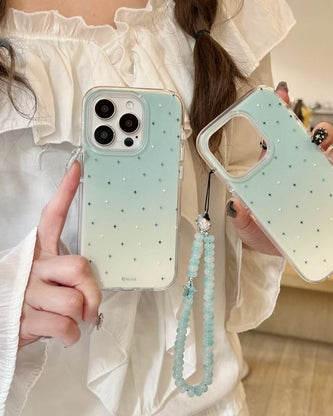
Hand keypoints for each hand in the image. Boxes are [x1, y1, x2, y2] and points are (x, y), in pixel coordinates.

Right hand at [19, 161, 101, 347]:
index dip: (66, 192)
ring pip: (74, 301)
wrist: (2, 323)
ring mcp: (27, 293)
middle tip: (89, 303)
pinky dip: (72, 334)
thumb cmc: (33, 298)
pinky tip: (65, 333)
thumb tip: (96, 296)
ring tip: (72, 319)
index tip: (78, 168)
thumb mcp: (49, 279)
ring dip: (81, 316)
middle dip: (91, 290)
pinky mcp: (24, 319)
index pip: (52, 217)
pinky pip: (65, 326)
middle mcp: (32, 267)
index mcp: (39, 252)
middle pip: (79, 268)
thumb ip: (72, 276)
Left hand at [225, 85, 332, 255]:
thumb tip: (234, 205)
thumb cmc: (261, 231)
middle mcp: (300, 172)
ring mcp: (319, 186)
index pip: (280, 134)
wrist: (277, 252)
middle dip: (319, 133)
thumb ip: (240, 215)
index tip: (281, 92)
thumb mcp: (246, 223)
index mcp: (276, 167)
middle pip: (314, 142)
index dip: (282, 110)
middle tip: (317, 137)